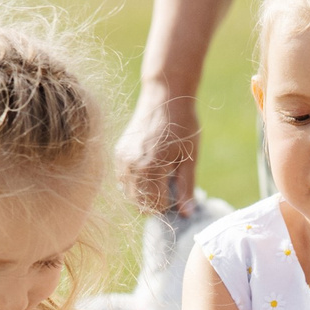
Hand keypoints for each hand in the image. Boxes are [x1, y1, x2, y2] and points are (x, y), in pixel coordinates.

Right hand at [116, 87, 200, 214]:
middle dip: (155, 203)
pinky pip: (123, 181)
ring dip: (144, 194)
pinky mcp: (119, 153)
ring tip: (161, 179)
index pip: (156, 206)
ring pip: (129, 194)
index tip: (179, 195)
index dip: (170, 205)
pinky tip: (150, 172)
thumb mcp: (190, 158)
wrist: (165, 95)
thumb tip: (187, 213)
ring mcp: (122, 159)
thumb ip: (186, 187)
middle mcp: (131, 166)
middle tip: (170, 188)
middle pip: (140, 204)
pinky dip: (135, 183)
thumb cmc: (183, 124)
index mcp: (151, 168)